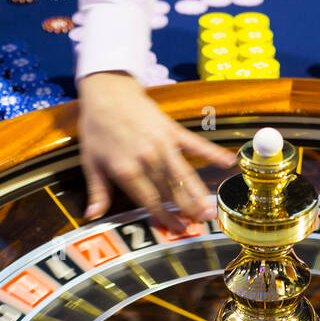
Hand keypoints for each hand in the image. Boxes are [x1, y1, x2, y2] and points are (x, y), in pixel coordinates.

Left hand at [77, 71, 235, 229]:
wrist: (106, 91)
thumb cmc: (97, 127)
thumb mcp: (91, 162)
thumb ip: (97, 192)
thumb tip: (92, 216)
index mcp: (127, 170)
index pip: (150, 201)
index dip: (164, 217)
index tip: (176, 229)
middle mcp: (148, 160)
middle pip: (171, 191)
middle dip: (186, 210)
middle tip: (201, 226)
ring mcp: (163, 144)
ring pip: (184, 175)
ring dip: (199, 194)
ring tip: (211, 210)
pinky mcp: (173, 130)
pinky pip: (195, 144)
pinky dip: (212, 153)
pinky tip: (228, 162)